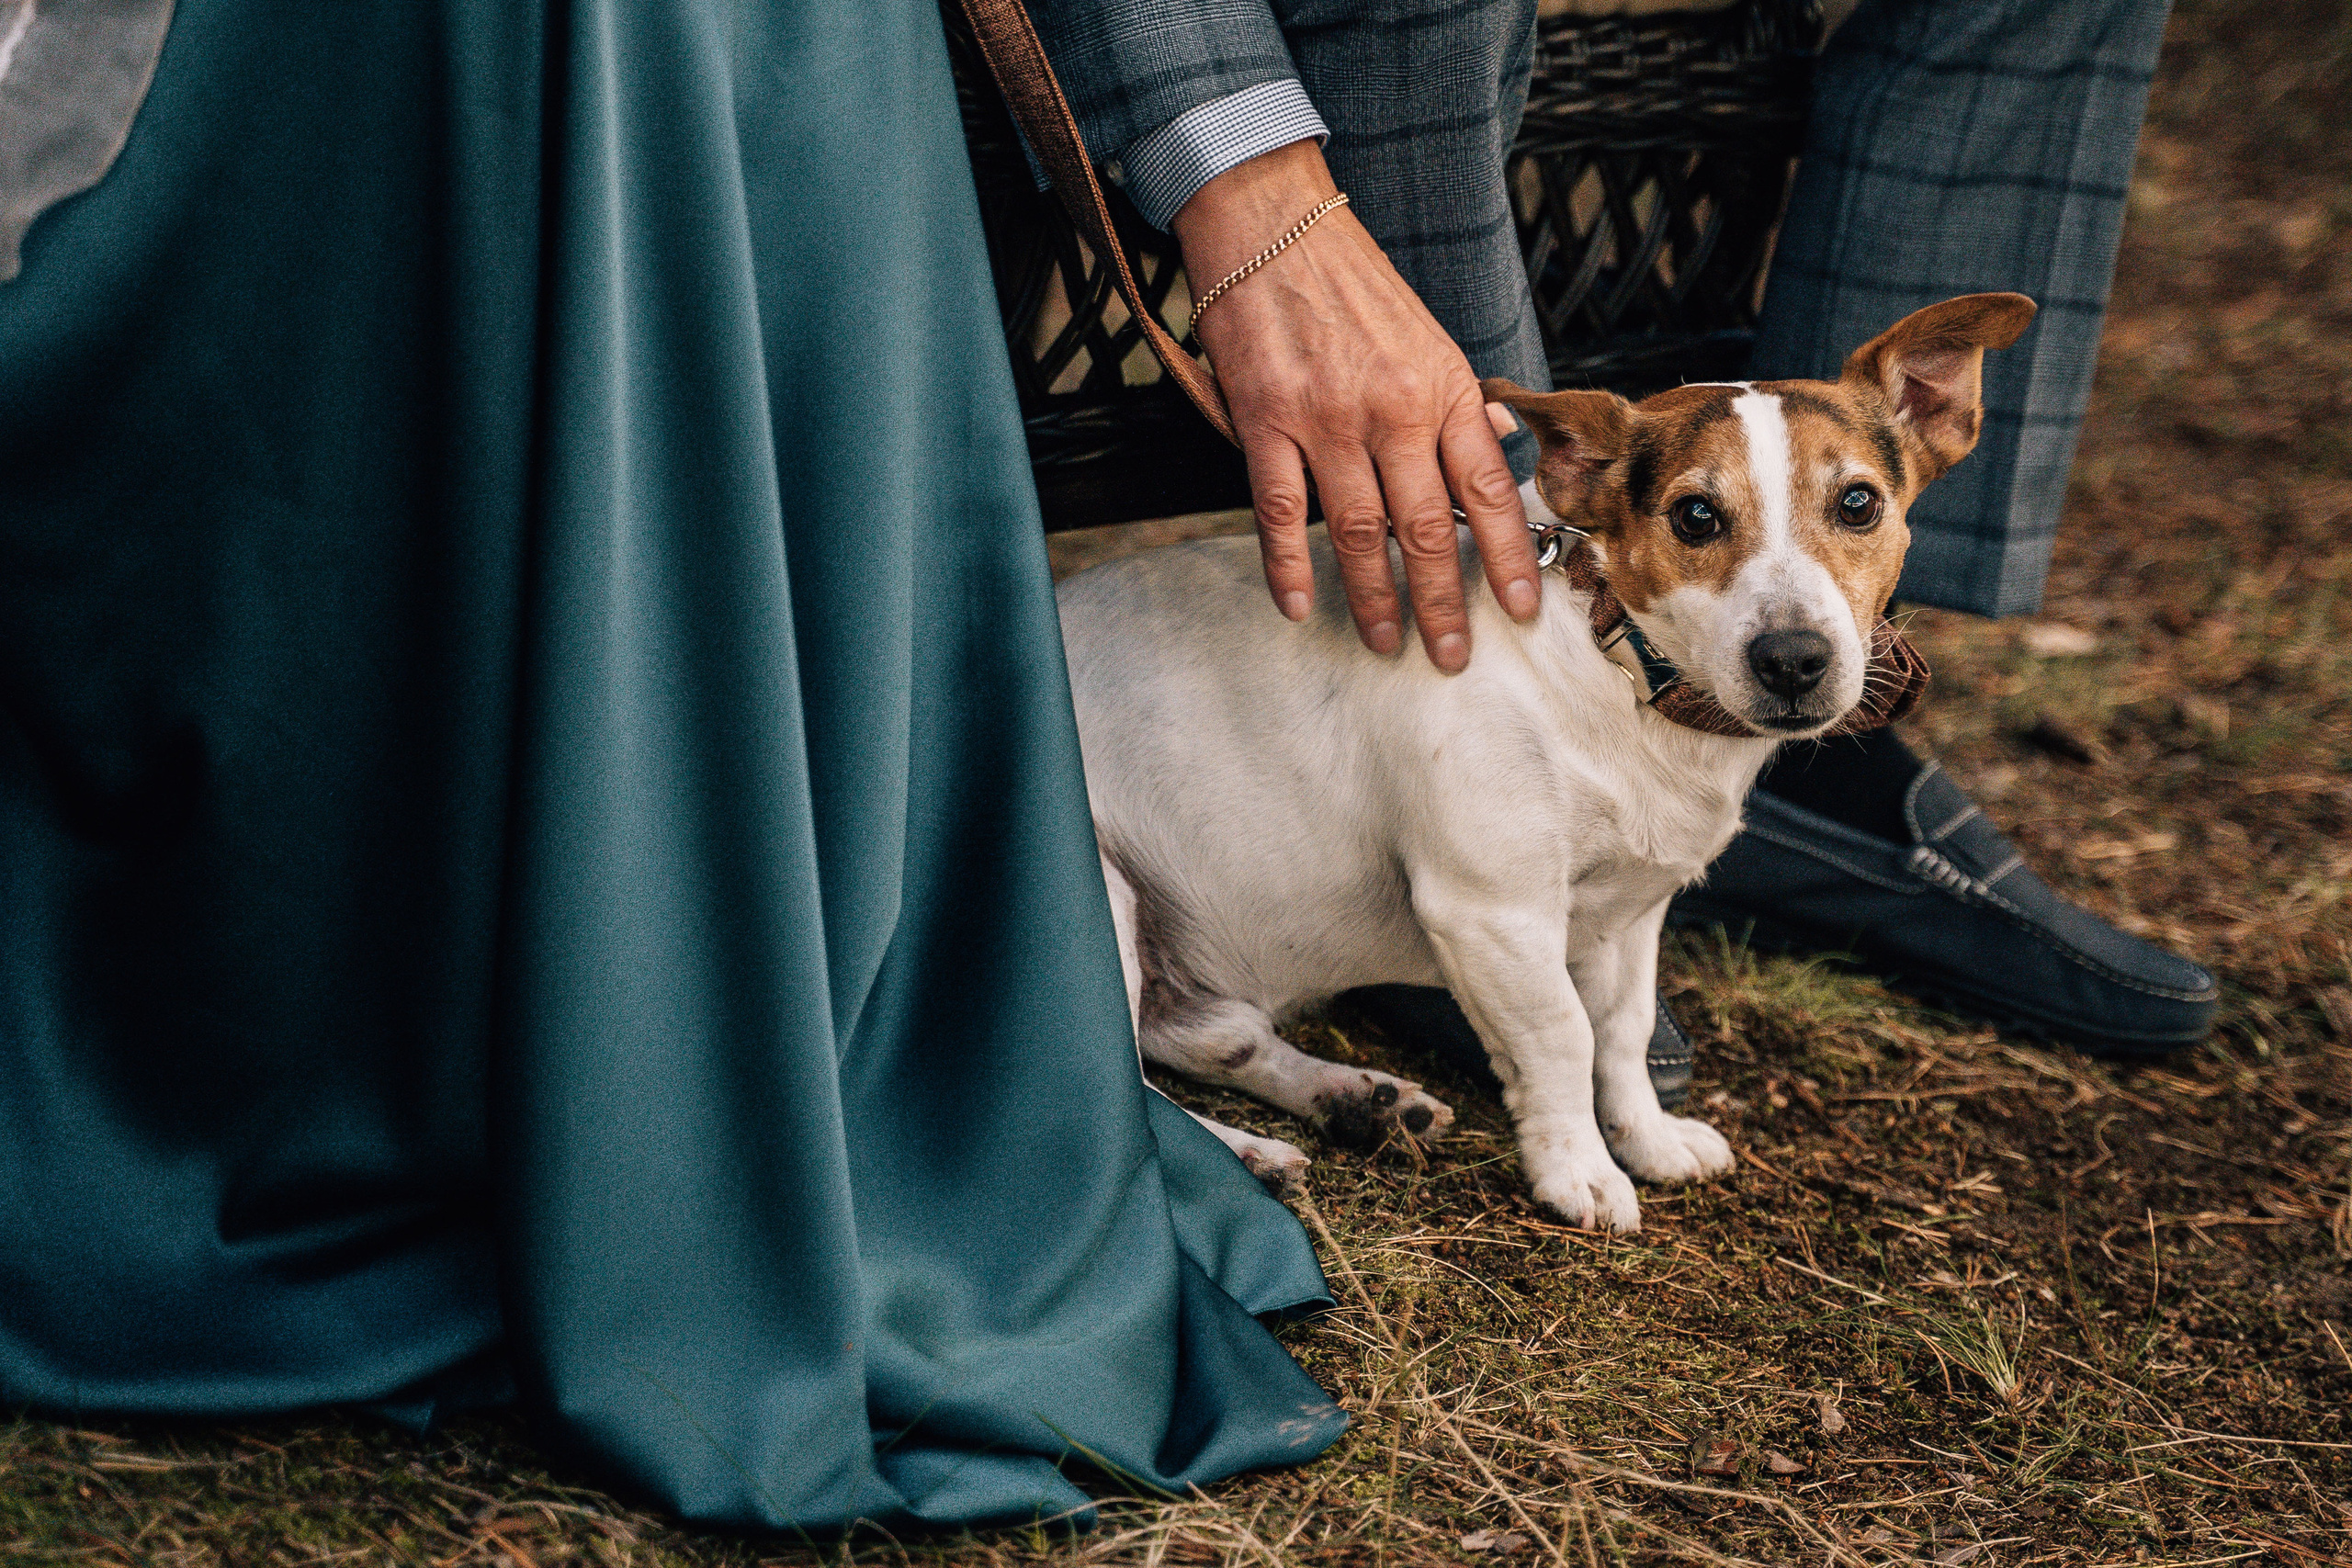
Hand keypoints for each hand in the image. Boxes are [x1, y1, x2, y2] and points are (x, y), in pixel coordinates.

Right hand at [1170, 140, 1538, 671]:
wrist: (1273, 222)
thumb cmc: (1352, 283)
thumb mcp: (1429, 336)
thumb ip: (1460, 402)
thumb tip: (1502, 448)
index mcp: (1445, 389)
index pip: (1489, 491)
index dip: (1507, 559)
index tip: (1519, 609)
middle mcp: (1394, 410)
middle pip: (1427, 529)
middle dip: (1440, 602)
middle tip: (1448, 654)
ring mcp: (1327, 419)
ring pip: (1358, 533)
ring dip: (1372, 597)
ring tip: (1383, 640)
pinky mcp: (1267, 421)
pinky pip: (1281, 511)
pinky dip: (1288, 565)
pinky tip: (1297, 602)